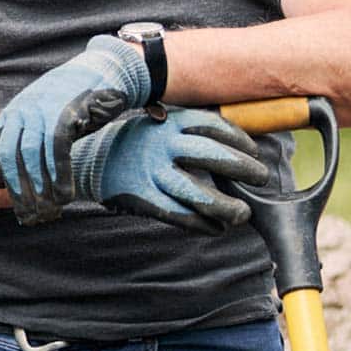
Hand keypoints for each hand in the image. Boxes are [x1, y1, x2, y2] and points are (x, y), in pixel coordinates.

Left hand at [0, 35, 152, 222]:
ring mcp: (43, 108)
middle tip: (25, 214)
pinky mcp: (66, 110)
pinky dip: (59, 173)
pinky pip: (57, 147)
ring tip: (47, 209)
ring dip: (38, 184)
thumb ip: (22, 144)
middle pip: (8, 153)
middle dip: (15, 187)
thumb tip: (2, 181)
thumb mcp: (40, 119)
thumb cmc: (70, 104)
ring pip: (32, 152)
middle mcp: (23, 109)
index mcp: (12, 113)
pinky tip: (65, 193)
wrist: (103, 71)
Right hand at [69, 108, 270, 234]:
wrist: (88, 159)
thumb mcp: (158, 123)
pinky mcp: (143, 198)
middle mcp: (162, 145)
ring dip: (225, 206)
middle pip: (211, 155)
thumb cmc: (133, 141)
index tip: (255, 152)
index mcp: (169, 122)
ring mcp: (151, 173)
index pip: (213, 126)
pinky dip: (202, 224)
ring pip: (197, 193)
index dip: (239, 140)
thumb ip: (188, 132)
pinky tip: (216, 228)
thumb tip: (233, 145)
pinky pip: (178, 215)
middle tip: (262, 177)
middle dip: (241, 167)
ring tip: (242, 214)